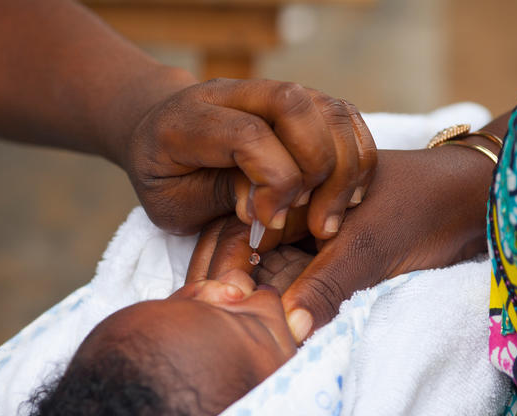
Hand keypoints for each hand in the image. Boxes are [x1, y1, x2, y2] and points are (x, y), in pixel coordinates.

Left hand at [120, 78, 375, 237]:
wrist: (159, 133)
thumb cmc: (165, 177)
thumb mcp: (173, 203)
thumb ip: (219, 199)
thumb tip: (270, 208)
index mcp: (190, 118)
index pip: (248, 134)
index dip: (272, 181)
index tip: (269, 222)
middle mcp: (234, 93)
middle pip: (296, 105)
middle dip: (316, 167)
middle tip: (310, 219)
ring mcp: (271, 92)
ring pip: (330, 108)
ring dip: (344, 167)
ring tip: (331, 216)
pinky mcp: (300, 102)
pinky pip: (346, 118)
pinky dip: (357, 157)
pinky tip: (345, 197)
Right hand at [187, 145, 492, 342]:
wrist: (473, 198)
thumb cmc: (422, 205)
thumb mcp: (371, 243)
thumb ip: (327, 283)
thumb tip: (289, 329)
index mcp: (295, 193)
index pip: (241, 231)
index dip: (227, 267)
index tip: (225, 304)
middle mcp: (299, 218)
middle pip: (254, 257)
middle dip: (241, 289)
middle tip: (232, 327)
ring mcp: (317, 242)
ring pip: (279, 275)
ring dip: (267, 302)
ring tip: (251, 337)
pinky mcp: (337, 262)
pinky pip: (307, 286)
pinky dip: (296, 307)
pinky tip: (286, 332)